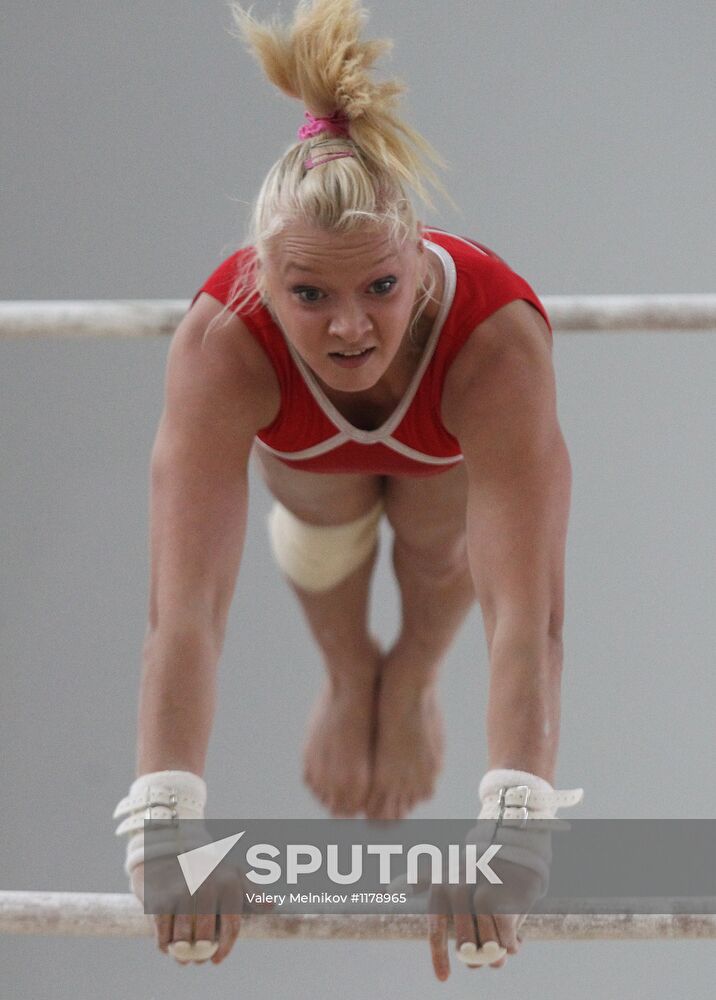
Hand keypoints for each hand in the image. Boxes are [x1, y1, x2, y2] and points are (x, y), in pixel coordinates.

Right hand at [129, 857, 269, 964]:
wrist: (170, 853)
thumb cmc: (208, 871)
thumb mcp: (232, 875)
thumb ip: (251, 891)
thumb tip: (272, 905)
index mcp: (229, 882)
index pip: (231, 925)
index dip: (225, 947)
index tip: (217, 960)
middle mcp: (207, 885)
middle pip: (206, 935)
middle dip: (203, 953)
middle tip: (199, 960)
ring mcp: (182, 892)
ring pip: (183, 938)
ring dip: (182, 954)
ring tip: (182, 957)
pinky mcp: (159, 900)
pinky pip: (162, 933)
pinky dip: (164, 944)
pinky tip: (167, 946)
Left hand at [427, 841, 546, 979]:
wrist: (512, 851)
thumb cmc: (476, 867)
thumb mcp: (445, 867)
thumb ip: (421, 879)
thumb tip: (392, 888)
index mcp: (441, 887)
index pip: (436, 929)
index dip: (439, 956)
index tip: (444, 979)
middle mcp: (457, 891)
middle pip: (465, 945)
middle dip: (474, 955)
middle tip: (482, 955)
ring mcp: (480, 896)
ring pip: (487, 947)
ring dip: (497, 953)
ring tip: (502, 945)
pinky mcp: (502, 904)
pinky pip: (506, 943)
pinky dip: (512, 945)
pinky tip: (516, 941)